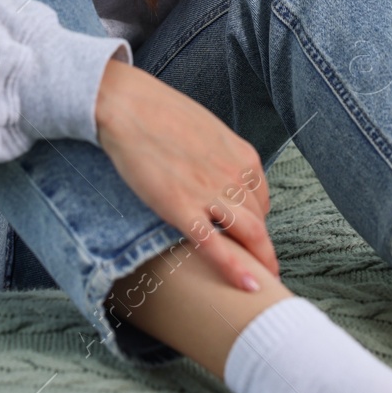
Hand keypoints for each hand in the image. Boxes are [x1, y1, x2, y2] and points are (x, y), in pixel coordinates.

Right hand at [94, 59, 278, 291]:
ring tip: (263, 284)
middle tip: (264, 270)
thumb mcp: (205, 129)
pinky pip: (214, 245)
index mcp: (242, 156)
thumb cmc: (159, 112)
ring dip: (260, 263)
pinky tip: (249, 287)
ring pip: (248, 235)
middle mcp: (234, 175)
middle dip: (263, 249)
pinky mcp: (181, 207)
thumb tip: (219, 171)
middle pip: (259, 222)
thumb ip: (220, 155)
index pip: (262, 200)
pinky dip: (235, 270)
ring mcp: (209, 192)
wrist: (127, 104)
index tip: (249, 236)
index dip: (257, 222)